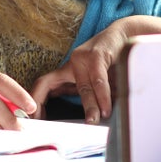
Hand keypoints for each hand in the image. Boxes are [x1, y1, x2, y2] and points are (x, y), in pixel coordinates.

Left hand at [31, 14, 160, 123]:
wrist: (128, 35)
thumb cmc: (113, 62)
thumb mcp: (97, 82)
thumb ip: (90, 97)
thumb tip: (89, 121)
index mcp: (67, 71)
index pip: (43, 85)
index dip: (35, 100)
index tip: (32, 118)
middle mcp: (71, 64)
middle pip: (48, 84)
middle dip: (41, 105)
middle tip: (43, 126)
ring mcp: (82, 58)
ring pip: (82, 88)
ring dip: (90, 107)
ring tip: (93, 122)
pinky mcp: (97, 55)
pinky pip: (98, 81)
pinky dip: (103, 97)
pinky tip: (107, 109)